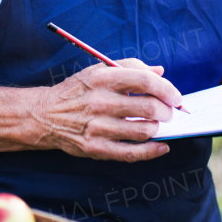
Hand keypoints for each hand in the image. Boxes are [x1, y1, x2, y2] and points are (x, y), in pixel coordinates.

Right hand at [29, 58, 180, 162]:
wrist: (45, 115)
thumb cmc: (78, 91)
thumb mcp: (98, 71)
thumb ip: (130, 67)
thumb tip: (160, 71)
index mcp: (102, 79)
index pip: (144, 80)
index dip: (167, 88)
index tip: (176, 97)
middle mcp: (100, 102)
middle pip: (148, 107)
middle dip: (166, 111)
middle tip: (168, 112)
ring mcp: (98, 127)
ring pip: (143, 130)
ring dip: (157, 128)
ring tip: (155, 124)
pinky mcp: (96, 148)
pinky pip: (132, 153)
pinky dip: (152, 152)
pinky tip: (161, 146)